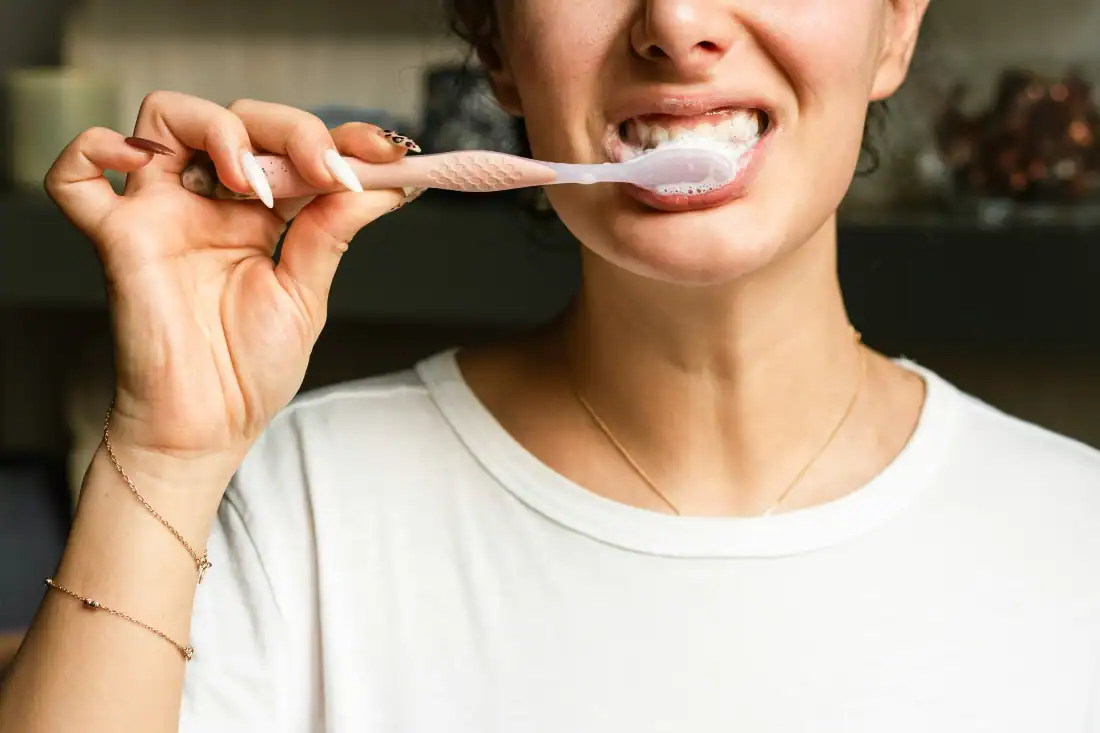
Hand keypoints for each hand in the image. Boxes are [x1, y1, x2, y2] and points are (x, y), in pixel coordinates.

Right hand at [45, 92, 412, 468]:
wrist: (209, 428)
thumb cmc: (249, 371)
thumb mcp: (307, 293)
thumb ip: (333, 231)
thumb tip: (383, 184)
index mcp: (258, 214)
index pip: (293, 148)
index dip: (339, 138)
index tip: (387, 152)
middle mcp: (208, 203)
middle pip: (240, 119)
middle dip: (292, 131)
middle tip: (327, 170)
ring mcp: (161, 214)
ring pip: (167, 118)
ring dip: (220, 129)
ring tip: (253, 182)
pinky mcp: (118, 239)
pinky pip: (77, 177)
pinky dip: (96, 149)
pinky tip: (144, 163)